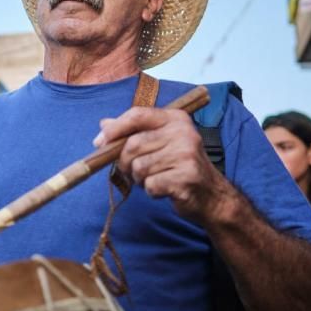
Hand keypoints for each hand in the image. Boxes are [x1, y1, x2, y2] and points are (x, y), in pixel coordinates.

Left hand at [95, 107, 222, 223]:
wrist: (210, 195)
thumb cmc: (179, 167)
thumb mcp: (159, 143)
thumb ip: (133, 132)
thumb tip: (104, 124)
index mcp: (175, 118)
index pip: (138, 114)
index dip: (115, 128)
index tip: (100, 142)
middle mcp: (183, 133)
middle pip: (133, 144)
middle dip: (126, 162)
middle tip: (135, 171)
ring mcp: (186, 155)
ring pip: (139, 167)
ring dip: (140, 179)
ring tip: (155, 178)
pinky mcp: (185, 177)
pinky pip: (150, 185)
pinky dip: (151, 191)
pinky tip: (164, 189)